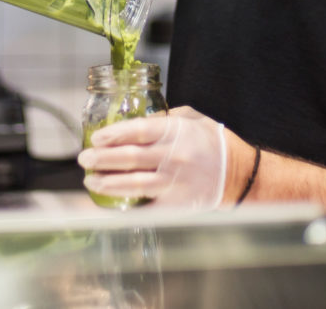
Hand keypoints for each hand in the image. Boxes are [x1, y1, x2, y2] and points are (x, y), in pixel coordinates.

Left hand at [78, 106, 226, 208]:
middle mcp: (173, 156)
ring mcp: (175, 182)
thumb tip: (136, 119)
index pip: (137, 131)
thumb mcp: (193, 119)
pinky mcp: (177, 205)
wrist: (240, 175)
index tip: (96, 138)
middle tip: (85, 159)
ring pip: (133, 184)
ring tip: (91, 181)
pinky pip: (146, 208)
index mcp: (176, 132)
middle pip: (129, 158)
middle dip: (102, 159)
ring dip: (107, 183)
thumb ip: (166, 117)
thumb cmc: (214, 143)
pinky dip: (126, 209)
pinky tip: (109, 205)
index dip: (113, 134)